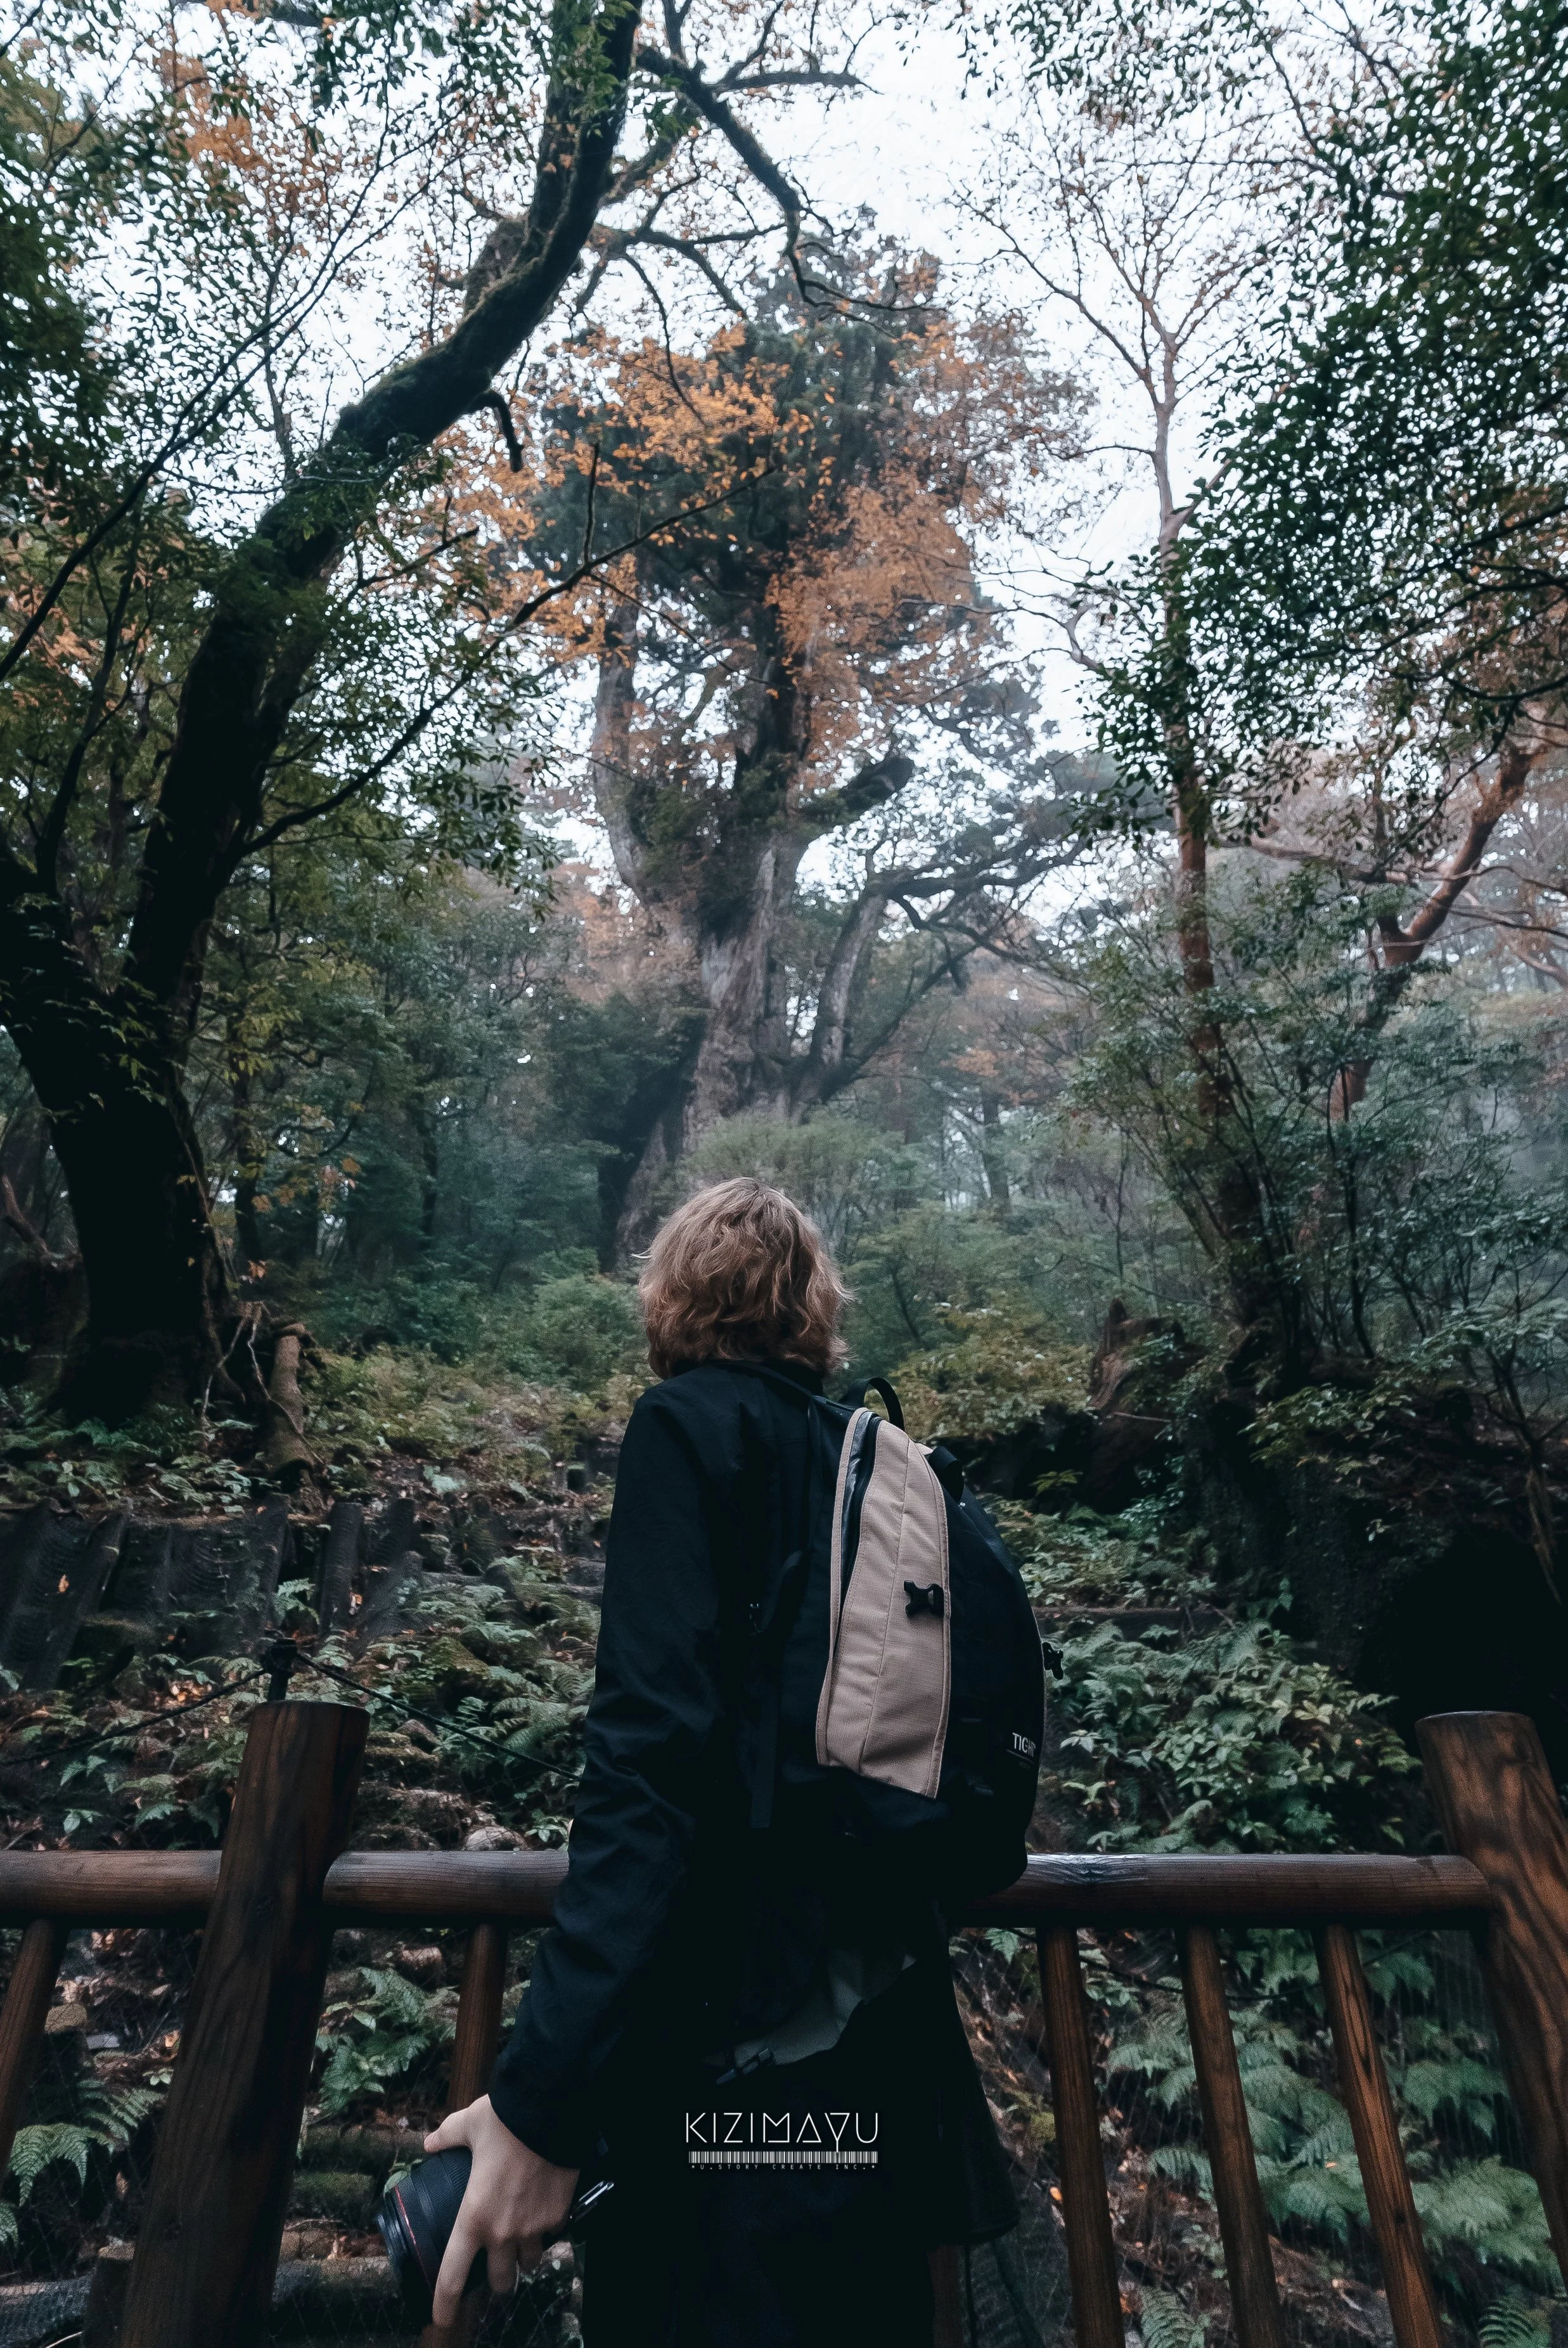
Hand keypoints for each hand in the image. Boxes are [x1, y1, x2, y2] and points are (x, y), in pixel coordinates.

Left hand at [422, 2094, 577, 2325]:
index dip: (445, 2304)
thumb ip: (447, 2137)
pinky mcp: (559, 2216)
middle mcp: (503, 2232)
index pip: (453, 2276)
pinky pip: (551, 2236)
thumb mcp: (467, 2125)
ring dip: (524, 2257)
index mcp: (473, 2218)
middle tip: (496, 2270)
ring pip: (529, 2262)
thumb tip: (430, 2141)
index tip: (443, 2320)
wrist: (551, 2109)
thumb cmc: (504, 2120)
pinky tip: (543, 2215)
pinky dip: (546, 2232)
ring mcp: (534, 2228)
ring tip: (522, 2242)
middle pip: (501, 2282)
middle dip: (498, 2280)